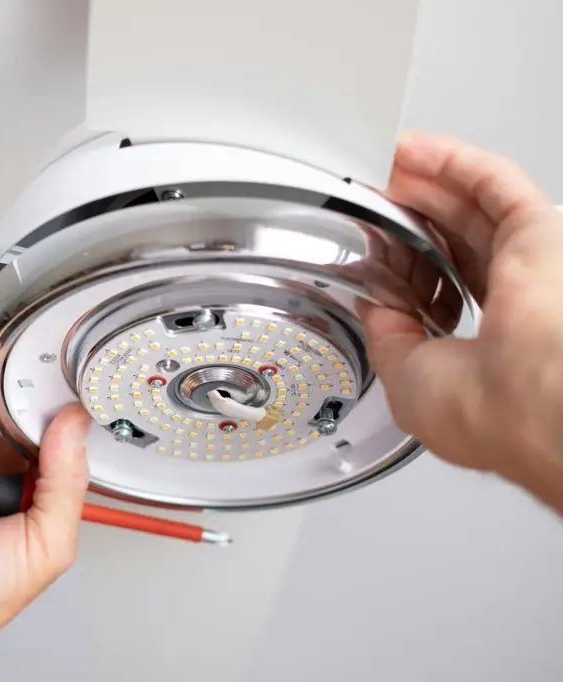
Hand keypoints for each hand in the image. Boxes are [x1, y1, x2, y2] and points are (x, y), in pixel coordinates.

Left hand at [363, 131, 562, 509]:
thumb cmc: (486, 410)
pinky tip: (417, 150)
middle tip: (372, 197)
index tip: (373, 251)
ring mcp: (527, 266)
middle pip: (453, 245)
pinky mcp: (538, 232)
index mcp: (484, 351)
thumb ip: (387, 338)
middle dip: (410, 218)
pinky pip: (493, 183)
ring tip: (386, 165)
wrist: (535, 396)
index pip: (441, 296)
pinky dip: (453, 161)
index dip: (404, 269)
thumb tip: (373, 307)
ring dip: (426, 182)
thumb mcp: (406, 381)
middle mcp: (510, 308)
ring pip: (471, 209)